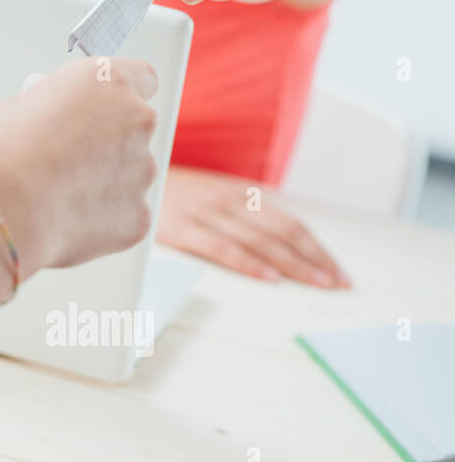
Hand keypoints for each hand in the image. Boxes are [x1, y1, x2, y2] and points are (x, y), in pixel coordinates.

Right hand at [0, 56, 159, 270]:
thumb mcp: (23, 106)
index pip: (141, 78)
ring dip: (104, 182)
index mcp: (107, 82)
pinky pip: (124, 213)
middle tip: (70, 159)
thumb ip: (57, 108)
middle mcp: (135, 120)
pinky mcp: (138, 215)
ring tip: (58, 194)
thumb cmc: (1, 153)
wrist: (2, 205)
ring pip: (129, 175)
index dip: (119, 98)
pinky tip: (65, 218)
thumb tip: (59, 120)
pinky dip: (102, 218)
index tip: (105, 109)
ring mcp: (142, 169)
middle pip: (134, 130)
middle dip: (108, 143)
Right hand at [156, 165, 349, 288]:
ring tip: (316, 283)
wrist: (124, 178)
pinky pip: (220, 247)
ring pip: (258, 241)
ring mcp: (205, 214)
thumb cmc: (170, 194)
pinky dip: (247, 263)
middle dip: (314, 258)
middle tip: (337, 282)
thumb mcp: (209, 194)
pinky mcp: (181, 229)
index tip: (337, 271)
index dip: (316, 247)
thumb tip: (277, 239)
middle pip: (281, 232)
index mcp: (238, 194)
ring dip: (291, 264)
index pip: (289, 223)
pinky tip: (268, 277)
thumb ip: (239, 212)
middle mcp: (227, 202)